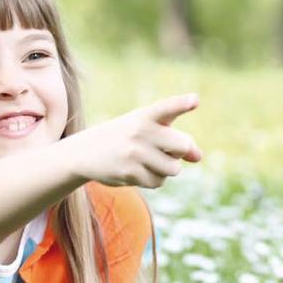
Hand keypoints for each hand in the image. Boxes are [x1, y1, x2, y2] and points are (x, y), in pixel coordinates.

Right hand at [66, 93, 201, 188]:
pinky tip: (135, 171)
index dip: (181, 104)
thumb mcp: (146, 131)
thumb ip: (175, 139)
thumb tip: (198, 157)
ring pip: (173, 169)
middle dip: (178, 153)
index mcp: (144, 116)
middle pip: (182, 146)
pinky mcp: (129, 173)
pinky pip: (158, 182)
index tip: (195, 100)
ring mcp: (134, 153)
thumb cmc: (123, 137)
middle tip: (161, 150)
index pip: (165, 108)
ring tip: (145, 161)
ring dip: (165, 169)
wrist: (84, 153)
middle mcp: (139, 132)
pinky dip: (152, 180)